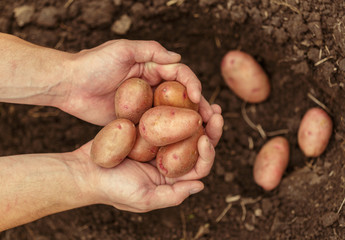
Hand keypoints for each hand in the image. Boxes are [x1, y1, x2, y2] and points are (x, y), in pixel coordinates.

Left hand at [60, 40, 202, 125]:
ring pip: (172, 115)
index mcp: (152, 68)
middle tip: (211, 119)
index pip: (180, 75)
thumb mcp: (122, 49)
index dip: (193, 84)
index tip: (198, 98)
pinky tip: (180, 144)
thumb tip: (178, 57)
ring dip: (188, 123)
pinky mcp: (136, 121)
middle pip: (182, 97)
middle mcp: (152, 87)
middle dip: (199, 106)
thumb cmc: (93, 63)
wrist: (68, 85)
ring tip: (203, 134)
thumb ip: (151, 50)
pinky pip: (156, 128)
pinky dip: (169, 135)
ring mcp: (145, 106)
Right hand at [73, 105, 222, 211]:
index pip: (199, 166)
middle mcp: (168, 161)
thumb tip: (201, 185)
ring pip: (182, 128)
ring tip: (204, 100)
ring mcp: (157, 144)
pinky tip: (180, 95)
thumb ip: (173, 195)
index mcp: (172, 177)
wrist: (84, 171)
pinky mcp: (145, 131)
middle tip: (216, 112)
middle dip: (210, 129)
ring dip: (195, 114)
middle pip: (196, 144)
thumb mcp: (144, 199)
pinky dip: (173, 108)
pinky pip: (163, 119)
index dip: (208, 152)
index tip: (205, 137)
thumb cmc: (111, 188)